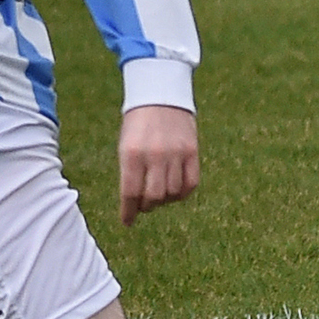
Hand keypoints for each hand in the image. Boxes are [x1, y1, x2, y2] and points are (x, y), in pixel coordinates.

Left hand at [118, 105, 198, 225]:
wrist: (160, 96)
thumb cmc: (137, 125)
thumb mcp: (125, 145)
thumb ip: (129, 173)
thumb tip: (134, 204)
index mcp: (132, 153)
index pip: (130, 192)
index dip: (128, 211)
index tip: (127, 222)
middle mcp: (155, 155)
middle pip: (153, 197)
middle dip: (147, 206)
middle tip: (143, 205)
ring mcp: (176, 153)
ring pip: (172, 193)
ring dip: (164, 200)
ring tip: (158, 194)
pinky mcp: (192, 152)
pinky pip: (191, 184)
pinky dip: (182, 193)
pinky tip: (174, 190)